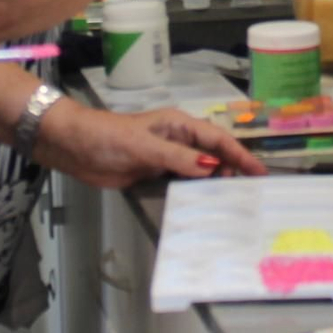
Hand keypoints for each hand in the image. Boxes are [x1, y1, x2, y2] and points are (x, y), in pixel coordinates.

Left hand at [32, 102, 265, 188]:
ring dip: (216, 184)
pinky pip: (182, 184)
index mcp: (178, 124)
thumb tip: (213, 166)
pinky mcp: (154, 174)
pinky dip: (195, 193)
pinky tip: (204, 207)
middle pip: (213, 155)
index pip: (217, 139)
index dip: (239, 154)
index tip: (259, 172)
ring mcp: (166, 158)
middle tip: (254, 194)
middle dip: (234, 170)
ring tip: (236, 204)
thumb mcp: (145, 146)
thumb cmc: (108, 137)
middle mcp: (177, 140)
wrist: (74, 146)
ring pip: (199, 171)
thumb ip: (178, 157)